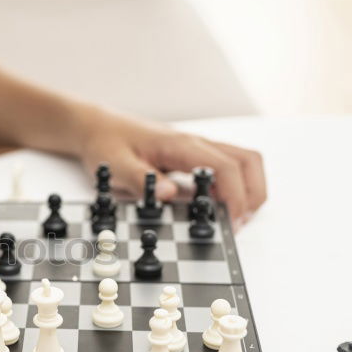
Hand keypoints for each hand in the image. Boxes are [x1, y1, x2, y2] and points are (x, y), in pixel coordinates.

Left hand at [79, 109, 266, 225]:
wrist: (97, 127)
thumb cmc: (106, 143)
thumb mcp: (115, 165)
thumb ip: (142, 179)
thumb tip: (170, 194)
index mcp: (181, 145)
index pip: (227, 168)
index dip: (236, 198)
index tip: (232, 224)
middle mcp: (196, 144)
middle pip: (249, 162)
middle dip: (253, 195)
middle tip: (238, 224)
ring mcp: (198, 149)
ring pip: (243, 163)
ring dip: (248, 190)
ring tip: (233, 219)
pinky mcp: (194, 157)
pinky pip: (227, 168)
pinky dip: (233, 188)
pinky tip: (216, 208)